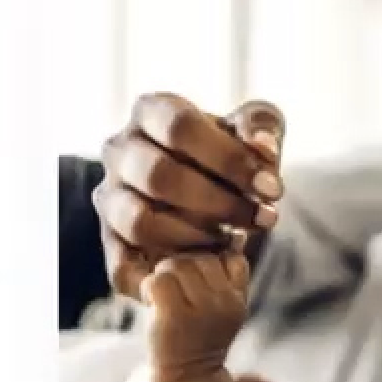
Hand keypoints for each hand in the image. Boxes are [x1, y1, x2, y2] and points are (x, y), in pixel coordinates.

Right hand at [95, 94, 284, 302]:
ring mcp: (109, 197)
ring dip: (196, 238)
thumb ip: (262, 129)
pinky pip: (127, 266)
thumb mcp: (252, 131)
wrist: (205, 196)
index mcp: (150, 111)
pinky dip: (171, 270)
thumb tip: (263, 149)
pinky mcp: (110, 241)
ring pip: (139, 223)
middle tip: (260, 220)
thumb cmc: (227, 156)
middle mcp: (119, 151)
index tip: (273, 190)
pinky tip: (208, 264)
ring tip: (233, 240)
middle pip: (158, 176)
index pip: (180, 127)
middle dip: (219, 204)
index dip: (230, 159)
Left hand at [144, 252, 251, 377]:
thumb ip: (225, 275)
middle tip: (174, 293)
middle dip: (181, 268)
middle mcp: (224, 304)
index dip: (207, 263)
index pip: (229, 256)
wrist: (185, 377)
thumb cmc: (198, 337)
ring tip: (164, 299)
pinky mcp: (174, 316)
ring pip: (176, 265)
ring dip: (163, 277)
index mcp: (238, 298)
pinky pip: (158, 280)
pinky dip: (149, 288)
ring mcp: (200, 310)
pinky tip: (153, 303)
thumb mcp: (221, 305)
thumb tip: (230, 236)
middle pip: (199, 257)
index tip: (196, 284)